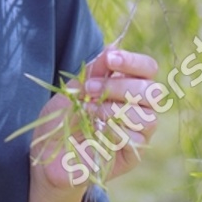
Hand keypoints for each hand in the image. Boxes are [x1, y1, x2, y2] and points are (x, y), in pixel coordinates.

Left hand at [29, 46, 160, 191]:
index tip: (110, 59)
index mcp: (127, 88)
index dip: (133, 62)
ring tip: (89, 110)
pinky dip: (115, 130)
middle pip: (153, 92)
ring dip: (116, 108)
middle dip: (121, 86)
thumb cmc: (61, 120)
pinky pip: (137, 140)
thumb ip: (94, 72)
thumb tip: (113, 46)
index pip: (148, 70)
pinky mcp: (132, 155)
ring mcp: (138, 133)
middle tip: (90, 90)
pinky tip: (96, 129)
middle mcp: (138, 109)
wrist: (48, 154)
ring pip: (148, 116)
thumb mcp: (73, 90)